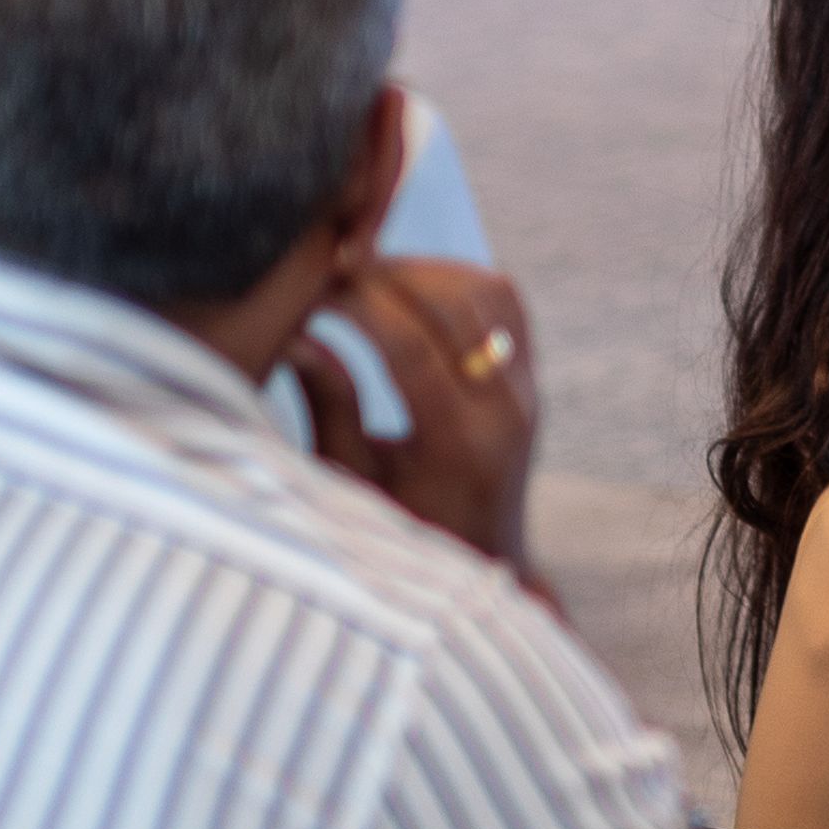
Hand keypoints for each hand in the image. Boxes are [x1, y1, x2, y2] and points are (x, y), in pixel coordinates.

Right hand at [294, 259, 534, 572]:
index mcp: (458, 444)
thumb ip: (330, 409)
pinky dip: (458, 280)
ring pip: (488, 291)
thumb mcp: (352, 484)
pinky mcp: (532, 375)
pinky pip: (506, 302)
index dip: (357, 304)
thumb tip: (295, 336)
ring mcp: (529, 389)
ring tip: (363, 275)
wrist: (482, 560)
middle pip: (456, 304)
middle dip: (389, 274)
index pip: (411, 347)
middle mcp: (506, 410)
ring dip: (424, 270)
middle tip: (332, 267)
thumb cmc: (401, 532)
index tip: (311, 285)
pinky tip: (407, 287)